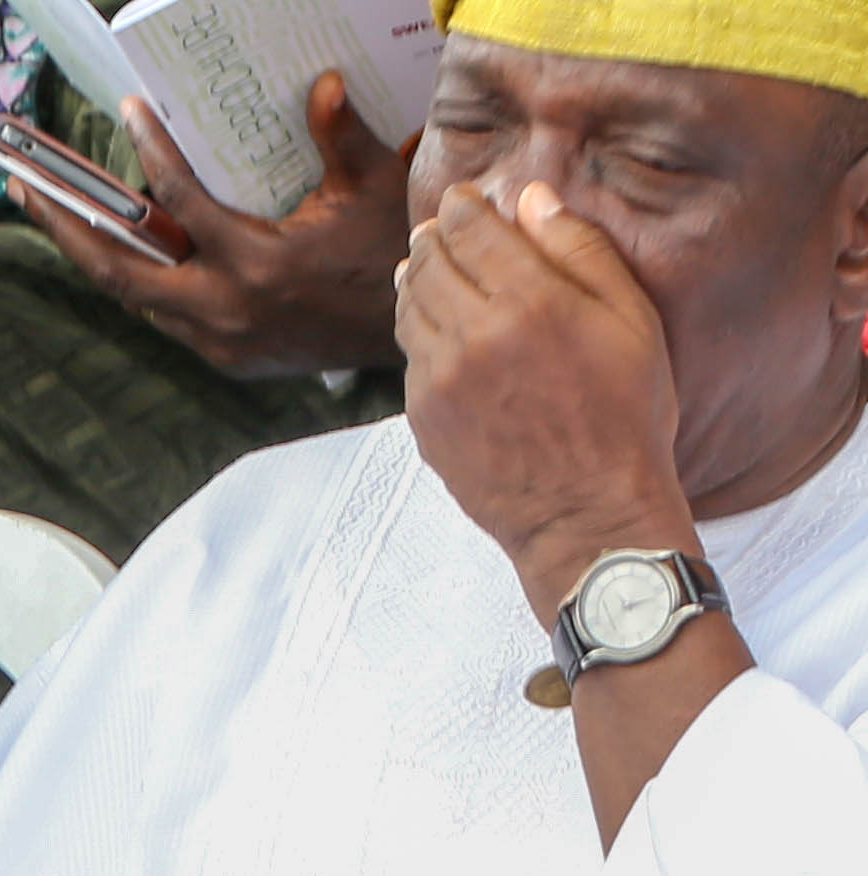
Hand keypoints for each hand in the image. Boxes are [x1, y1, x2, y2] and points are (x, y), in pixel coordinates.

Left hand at [22, 84, 404, 375]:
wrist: (408, 334)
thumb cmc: (392, 252)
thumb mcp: (374, 186)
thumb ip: (342, 135)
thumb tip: (321, 84)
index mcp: (256, 265)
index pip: (182, 203)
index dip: (151, 153)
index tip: (127, 113)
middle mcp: (223, 310)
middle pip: (117, 270)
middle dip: (65, 227)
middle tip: (23, 187)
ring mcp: (216, 341)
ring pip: (132, 296)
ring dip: (92, 255)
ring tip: (52, 212)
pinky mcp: (220, 357)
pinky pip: (161, 315)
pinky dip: (137, 279)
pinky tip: (116, 247)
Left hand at [400, 174, 693, 612]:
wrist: (585, 512)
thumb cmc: (626, 415)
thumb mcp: (630, 321)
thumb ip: (580, 251)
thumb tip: (533, 198)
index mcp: (529, 302)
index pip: (472, 232)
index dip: (463, 209)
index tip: (464, 200)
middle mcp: (472, 336)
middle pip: (430, 265)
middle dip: (434, 238)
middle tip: (440, 226)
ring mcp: (437, 380)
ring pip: (409, 309)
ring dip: (416, 279)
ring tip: (427, 264)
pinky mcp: (421, 417)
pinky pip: (410, 356)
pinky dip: (416, 328)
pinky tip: (432, 322)